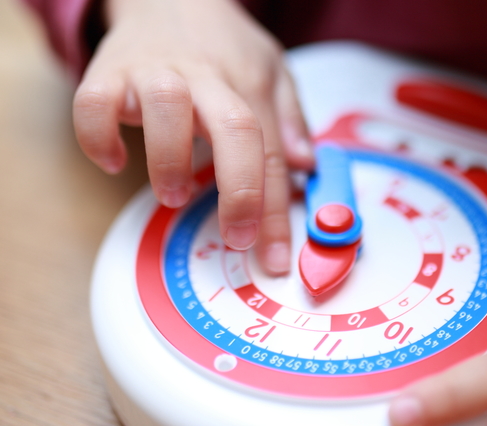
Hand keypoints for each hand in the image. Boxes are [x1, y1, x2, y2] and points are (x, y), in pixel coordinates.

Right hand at [73, 0, 313, 273]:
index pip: (271, 151)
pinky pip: (94, 104)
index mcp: (249, 85)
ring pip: (166, 108)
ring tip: (173, 195)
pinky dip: (98, 138)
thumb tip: (306, 164)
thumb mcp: (272, 71)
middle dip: (240, 192)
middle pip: (233, 128)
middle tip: (237, 238)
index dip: (275, 210)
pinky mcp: (109, 72)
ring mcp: (156, 72)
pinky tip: (115, 161)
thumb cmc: (224, 45)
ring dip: (169, 161)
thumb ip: (291, 119)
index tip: (275, 259)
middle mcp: (207, 78)